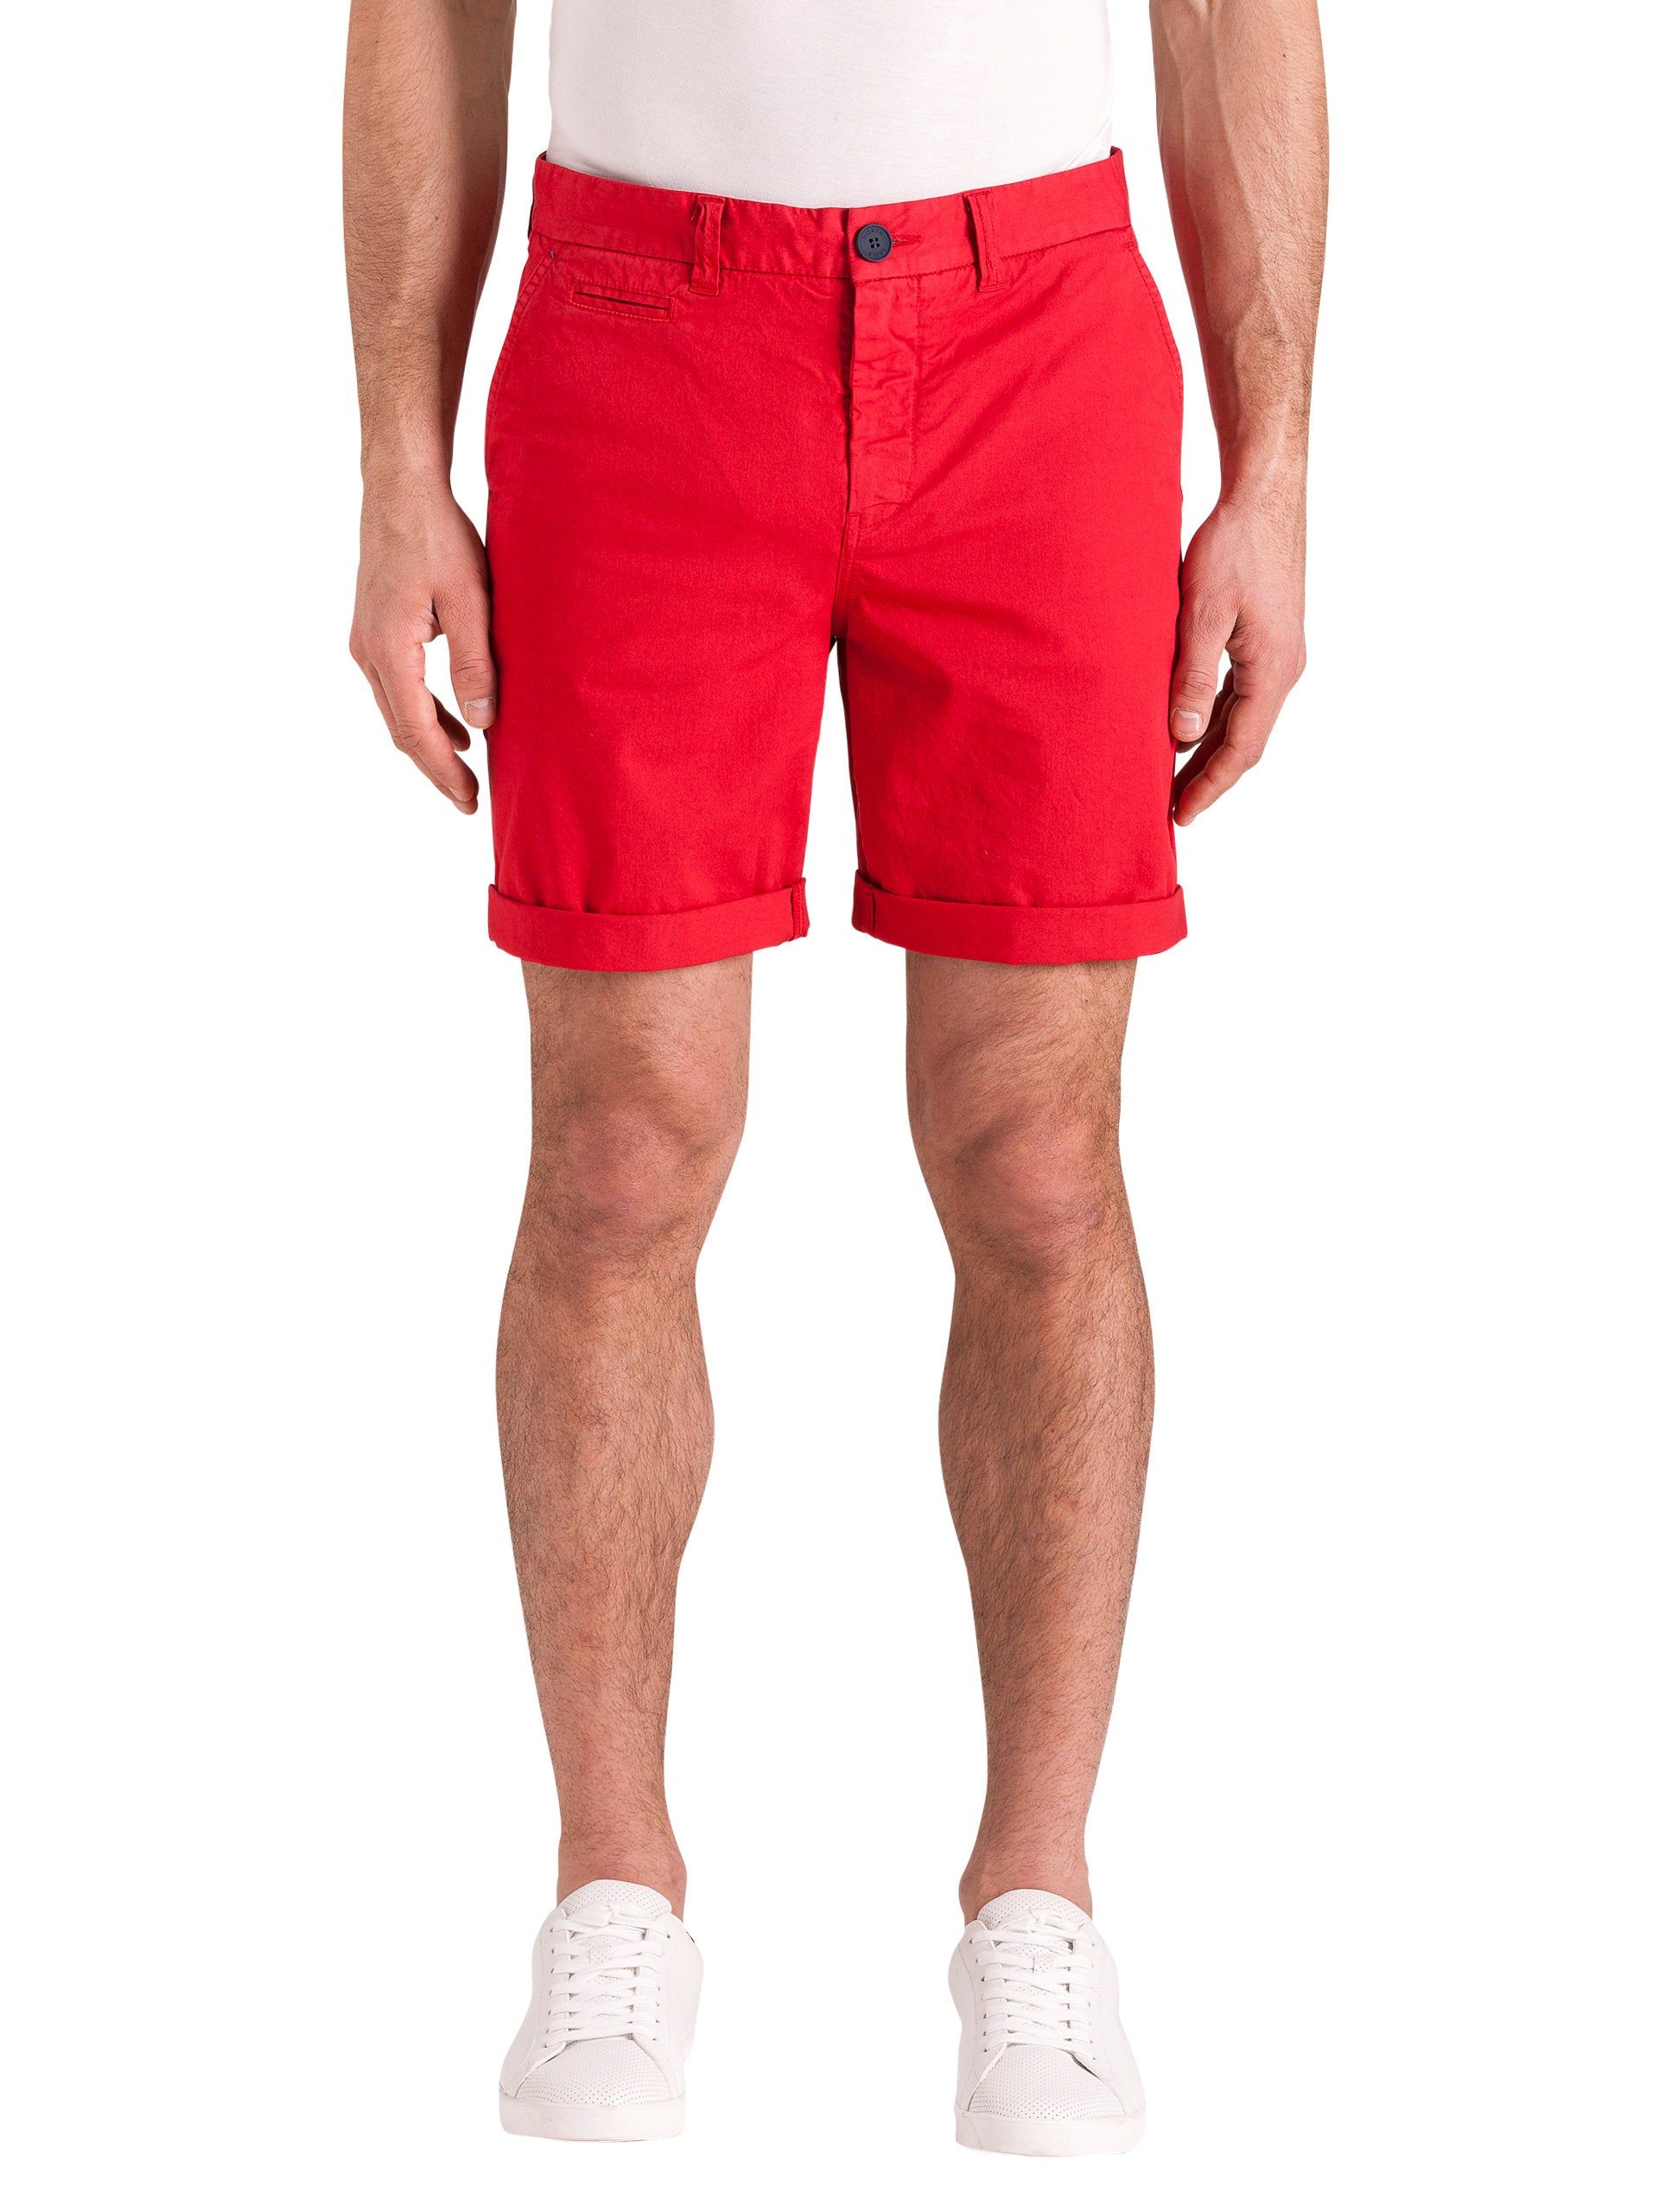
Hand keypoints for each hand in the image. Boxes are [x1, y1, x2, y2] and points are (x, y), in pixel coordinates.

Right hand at [350, 475, 495, 811]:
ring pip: (397, 712)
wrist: (400, 487)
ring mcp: (366, 641)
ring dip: (430, 743)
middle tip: (469, 801)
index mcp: (388, 649)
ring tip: (465, 771)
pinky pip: (398, 688)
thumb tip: (481, 722)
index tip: (470, 800)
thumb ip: (474, 662)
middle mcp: (368, 652)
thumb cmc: (437, 534)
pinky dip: (424, 713)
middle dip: (436, 769)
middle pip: (401, 731)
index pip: (416, 731)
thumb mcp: (469, 599)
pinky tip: (454, 724)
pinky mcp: (375, 630)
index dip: (444, 771)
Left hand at [1168, 486, 1306, 825]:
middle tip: (1170, 809)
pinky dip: (1213, 718)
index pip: (1241, 749)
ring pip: (1240, 719)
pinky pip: (1239, 693)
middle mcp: (1283, 670)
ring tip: (1173, 777)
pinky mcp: (1267, 639)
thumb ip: (1192, 677)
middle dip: (1208, 778)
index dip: (1210, 787)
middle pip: (1243, 742)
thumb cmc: (1234, 546)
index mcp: (1272, 671)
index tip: (1181, 816)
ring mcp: (1278, 655)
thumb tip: (1181, 738)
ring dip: (1209, 750)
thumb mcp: (1204, 613)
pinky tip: (1185, 727)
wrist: (1264, 495)